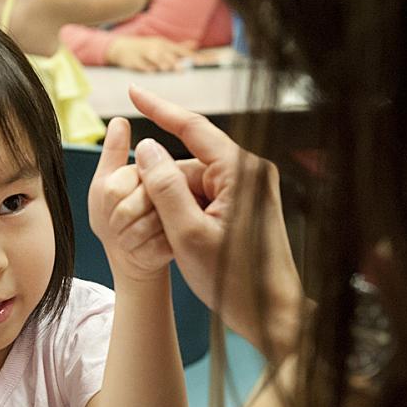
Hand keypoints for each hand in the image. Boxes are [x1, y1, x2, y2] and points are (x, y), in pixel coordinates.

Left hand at [88, 116, 171, 282]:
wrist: (129, 254)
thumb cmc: (114, 219)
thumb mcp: (105, 184)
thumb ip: (112, 153)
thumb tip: (119, 121)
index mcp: (155, 169)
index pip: (130, 178)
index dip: (114, 195)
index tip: (114, 203)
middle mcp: (173, 188)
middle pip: (137, 201)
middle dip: (119, 217)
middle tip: (121, 221)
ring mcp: (180, 216)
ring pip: (145, 224)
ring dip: (129, 235)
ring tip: (130, 233)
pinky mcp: (183, 242)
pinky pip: (154, 245)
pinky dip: (140, 249)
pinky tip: (141, 246)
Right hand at [106, 36, 195, 71]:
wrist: (120, 47)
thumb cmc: (145, 47)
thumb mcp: (163, 45)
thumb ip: (180, 47)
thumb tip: (196, 43)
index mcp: (167, 46)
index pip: (185, 52)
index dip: (197, 57)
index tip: (211, 62)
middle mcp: (158, 47)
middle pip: (171, 55)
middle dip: (178, 62)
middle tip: (186, 70)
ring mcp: (145, 53)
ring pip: (157, 58)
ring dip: (163, 63)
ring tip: (169, 69)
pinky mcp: (134, 61)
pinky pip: (141, 65)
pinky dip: (146, 68)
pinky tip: (151, 72)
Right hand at [130, 87, 302, 359]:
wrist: (272, 314)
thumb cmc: (235, 280)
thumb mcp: (188, 233)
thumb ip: (164, 187)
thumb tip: (147, 147)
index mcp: (241, 171)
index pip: (194, 127)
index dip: (159, 108)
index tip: (133, 91)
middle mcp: (250, 172)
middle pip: (190, 161)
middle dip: (163, 185)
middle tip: (156, 224)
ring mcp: (251, 188)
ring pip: (195, 182)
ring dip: (174, 205)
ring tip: (175, 242)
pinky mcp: (248, 205)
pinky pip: (206, 196)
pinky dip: (187, 213)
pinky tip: (182, 240)